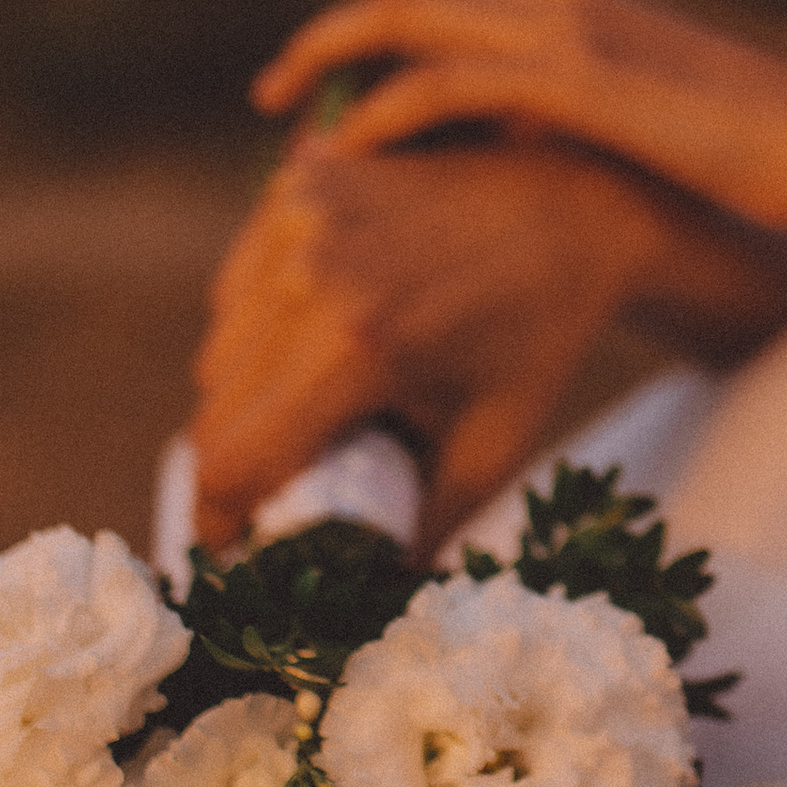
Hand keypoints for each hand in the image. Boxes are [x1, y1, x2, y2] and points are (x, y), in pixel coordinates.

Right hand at [192, 144, 661, 546]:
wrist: (572, 208)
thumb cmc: (538, 336)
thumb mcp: (495, 446)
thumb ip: (428, 529)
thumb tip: (374, 603)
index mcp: (360, 346)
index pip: (235, 456)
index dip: (217, 517)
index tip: (227, 550)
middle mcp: (313, 275)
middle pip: (214, 406)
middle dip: (236, 460)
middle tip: (277, 489)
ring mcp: (300, 218)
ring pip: (217, 345)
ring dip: (242, 392)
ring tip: (310, 408)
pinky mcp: (298, 184)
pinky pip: (236, 284)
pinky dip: (255, 325)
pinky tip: (313, 335)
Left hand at [252, 0, 786, 235]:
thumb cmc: (750, 159)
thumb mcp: (640, 130)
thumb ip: (572, 127)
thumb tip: (514, 169)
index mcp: (571, 1)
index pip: (442, 13)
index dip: (370, 57)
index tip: (324, 111)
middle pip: (402, 7)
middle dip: (324, 51)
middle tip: (267, 100)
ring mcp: (559, 27)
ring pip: (402, 28)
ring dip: (330, 77)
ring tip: (285, 141)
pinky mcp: (568, 75)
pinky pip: (441, 82)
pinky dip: (383, 111)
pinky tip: (347, 154)